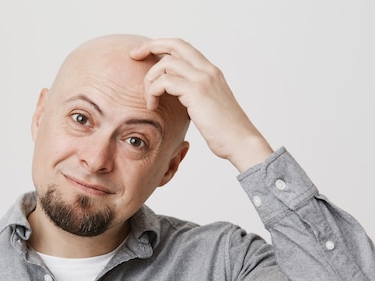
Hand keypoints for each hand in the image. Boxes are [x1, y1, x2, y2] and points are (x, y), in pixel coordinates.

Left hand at [130, 38, 272, 171]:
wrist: (241, 142)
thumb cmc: (224, 131)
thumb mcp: (206, 107)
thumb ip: (192, 96)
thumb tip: (173, 96)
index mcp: (210, 72)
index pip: (183, 47)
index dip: (162, 46)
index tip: (144, 55)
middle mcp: (207, 70)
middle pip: (174, 44)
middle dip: (150, 46)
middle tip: (134, 56)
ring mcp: (203, 79)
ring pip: (165, 63)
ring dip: (150, 79)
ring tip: (149, 99)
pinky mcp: (196, 92)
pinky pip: (164, 81)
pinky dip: (152, 91)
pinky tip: (152, 106)